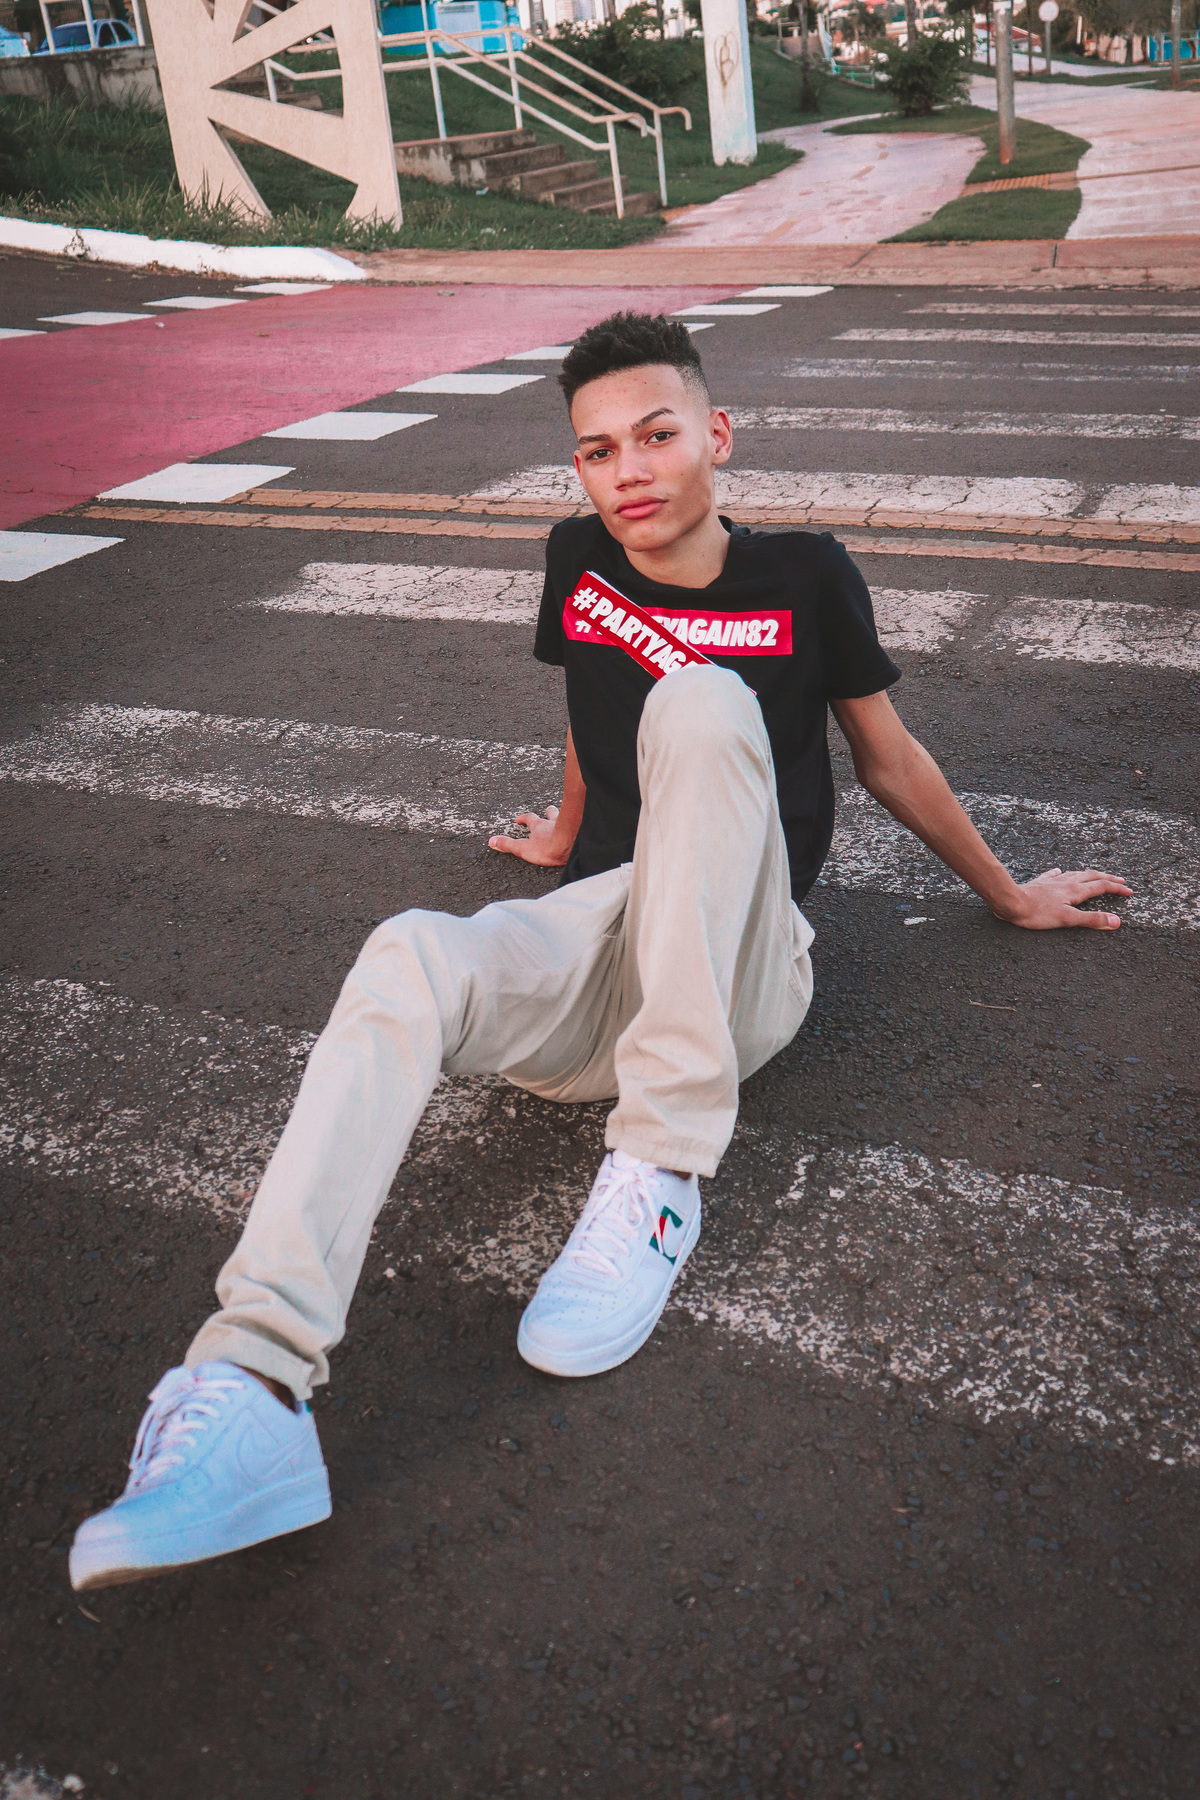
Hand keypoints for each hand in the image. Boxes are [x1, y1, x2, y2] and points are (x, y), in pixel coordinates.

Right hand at [489, 805, 572, 866]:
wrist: (572, 846)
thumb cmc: (549, 848)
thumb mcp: (524, 849)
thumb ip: (508, 845)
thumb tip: (492, 841)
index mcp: (539, 825)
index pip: (529, 818)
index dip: (524, 818)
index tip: (520, 819)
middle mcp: (553, 822)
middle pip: (550, 813)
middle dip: (548, 812)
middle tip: (548, 810)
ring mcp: (568, 824)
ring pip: (565, 816)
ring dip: (563, 815)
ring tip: (565, 815)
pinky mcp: (580, 829)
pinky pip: (579, 823)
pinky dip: (579, 823)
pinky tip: (583, 825)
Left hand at [996, 867, 1132, 930]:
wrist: (1010, 902)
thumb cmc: (1037, 913)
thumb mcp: (1068, 919)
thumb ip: (1092, 920)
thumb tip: (1116, 921)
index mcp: (1075, 890)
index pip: (1102, 887)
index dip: (1117, 889)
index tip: (1129, 891)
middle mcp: (1066, 882)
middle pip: (1091, 877)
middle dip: (1107, 879)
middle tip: (1119, 881)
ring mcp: (1052, 881)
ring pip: (1075, 874)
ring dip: (1088, 874)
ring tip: (1095, 875)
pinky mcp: (1040, 883)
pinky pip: (1054, 875)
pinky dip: (1062, 874)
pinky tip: (1059, 872)